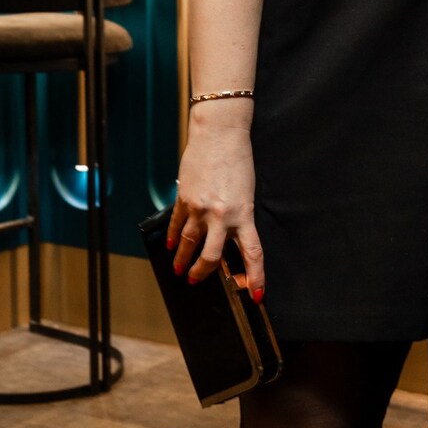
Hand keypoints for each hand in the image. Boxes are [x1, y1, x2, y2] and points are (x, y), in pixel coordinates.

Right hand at [165, 107, 264, 294]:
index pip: (253, 254)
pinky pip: (178, 224)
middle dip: (203, 273)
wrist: (219, 133)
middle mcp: (221, 216)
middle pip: (211, 257)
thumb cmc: (238, 159)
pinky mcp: (184, 198)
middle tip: (196, 280)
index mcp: (244, 214)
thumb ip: (239, 216)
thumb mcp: (247, 192)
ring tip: (179, 268)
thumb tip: (230, 237)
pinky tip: (172, 245)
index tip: (255, 294)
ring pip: (189, 243)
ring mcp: (200, 208)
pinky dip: (174, 236)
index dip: (255, 277)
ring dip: (183, 259)